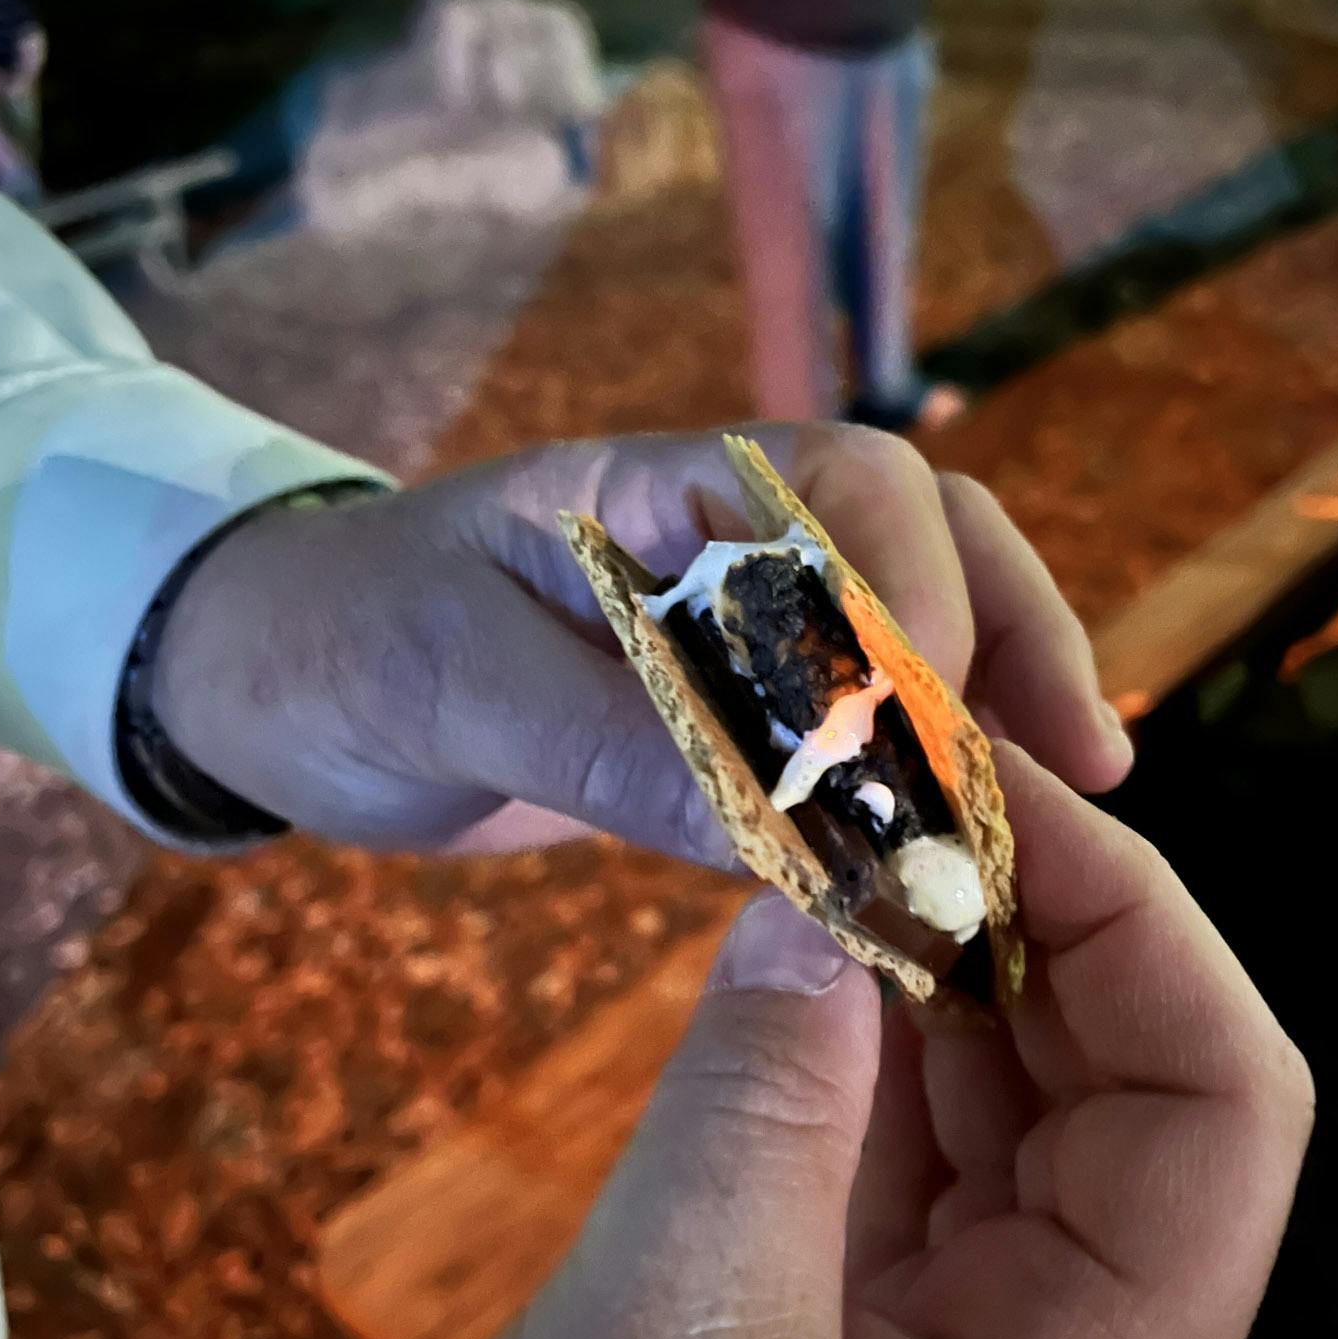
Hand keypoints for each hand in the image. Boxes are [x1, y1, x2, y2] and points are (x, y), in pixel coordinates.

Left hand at [151, 425, 1132, 853]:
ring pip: (902, 647)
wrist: (264, 692)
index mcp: (656, 484)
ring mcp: (723, 636)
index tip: (927, 710)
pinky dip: (904, 790)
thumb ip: (608, 740)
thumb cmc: (332, 646)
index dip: (911, 582)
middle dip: (1004, 643)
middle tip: (1073, 766)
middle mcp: (717, 545)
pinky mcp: (713, 726)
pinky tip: (948, 857)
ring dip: (983, 717)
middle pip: (920, 549)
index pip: (842, 481)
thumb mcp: (451, 680)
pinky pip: (839, 741)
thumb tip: (793, 830)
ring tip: (1054, 816)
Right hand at [293, 751, 1312, 1338]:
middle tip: (901, 777)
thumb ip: (751, 1127)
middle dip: (1033, 915)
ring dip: (945, 963)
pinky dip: (860, 1040)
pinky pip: (897, 1160)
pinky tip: (799, 951)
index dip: (1135, 924)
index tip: (989, 794)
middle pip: (1125, 1092)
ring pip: (1008, 1114)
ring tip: (851, 830)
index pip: (1214, 1110)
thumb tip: (810, 911)